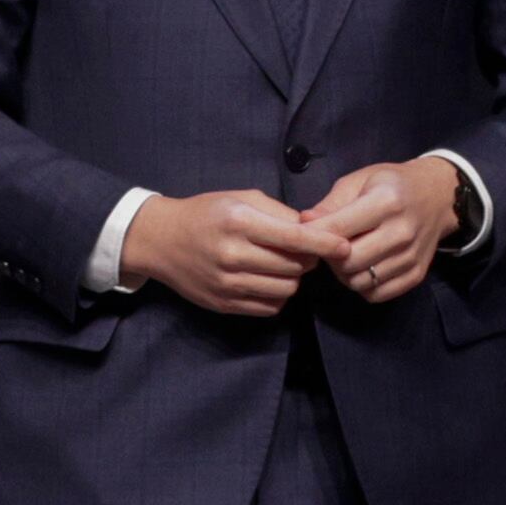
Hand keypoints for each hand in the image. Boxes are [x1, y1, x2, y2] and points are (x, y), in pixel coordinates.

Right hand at [119, 188, 341, 317]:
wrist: (160, 240)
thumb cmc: (205, 213)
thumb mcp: (240, 198)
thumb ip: (279, 213)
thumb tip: (316, 230)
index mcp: (239, 221)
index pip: (295, 237)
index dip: (325, 243)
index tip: (345, 247)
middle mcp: (233, 254)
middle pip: (295, 266)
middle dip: (308, 259)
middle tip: (302, 250)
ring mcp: (228, 283)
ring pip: (286, 288)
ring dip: (293, 277)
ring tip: (282, 264)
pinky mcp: (225, 303)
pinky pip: (271, 306)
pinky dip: (278, 294)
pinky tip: (267, 279)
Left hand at [296, 154, 465, 303]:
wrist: (436, 197)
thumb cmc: (390, 185)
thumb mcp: (358, 181)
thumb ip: (330, 204)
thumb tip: (305, 223)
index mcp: (386, 201)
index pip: (338, 229)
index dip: (313, 234)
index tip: (304, 233)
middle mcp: (402, 231)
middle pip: (348, 261)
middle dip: (329, 257)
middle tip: (327, 246)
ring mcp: (411, 256)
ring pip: (359, 281)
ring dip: (343, 273)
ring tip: (344, 255)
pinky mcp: (416, 275)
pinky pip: (376, 294)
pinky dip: (362, 285)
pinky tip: (362, 267)